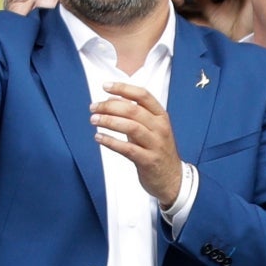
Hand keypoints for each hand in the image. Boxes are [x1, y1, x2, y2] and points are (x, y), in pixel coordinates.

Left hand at [88, 80, 183, 207]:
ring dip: (109, 121)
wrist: (172, 178)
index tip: (105, 86)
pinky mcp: (148, 160)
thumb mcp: (151, 128)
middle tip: (93, 107)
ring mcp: (155, 144)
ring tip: (94, 120)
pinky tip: (99, 137)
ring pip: (130, 127)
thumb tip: (112, 99)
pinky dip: (111, 141)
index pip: (143, 95)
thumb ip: (134, 114)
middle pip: (133, 110)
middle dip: (109, 106)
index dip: (123, 88)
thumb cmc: (158, 150)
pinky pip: (127, 149)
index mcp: (161, 116)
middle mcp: (160, 128)